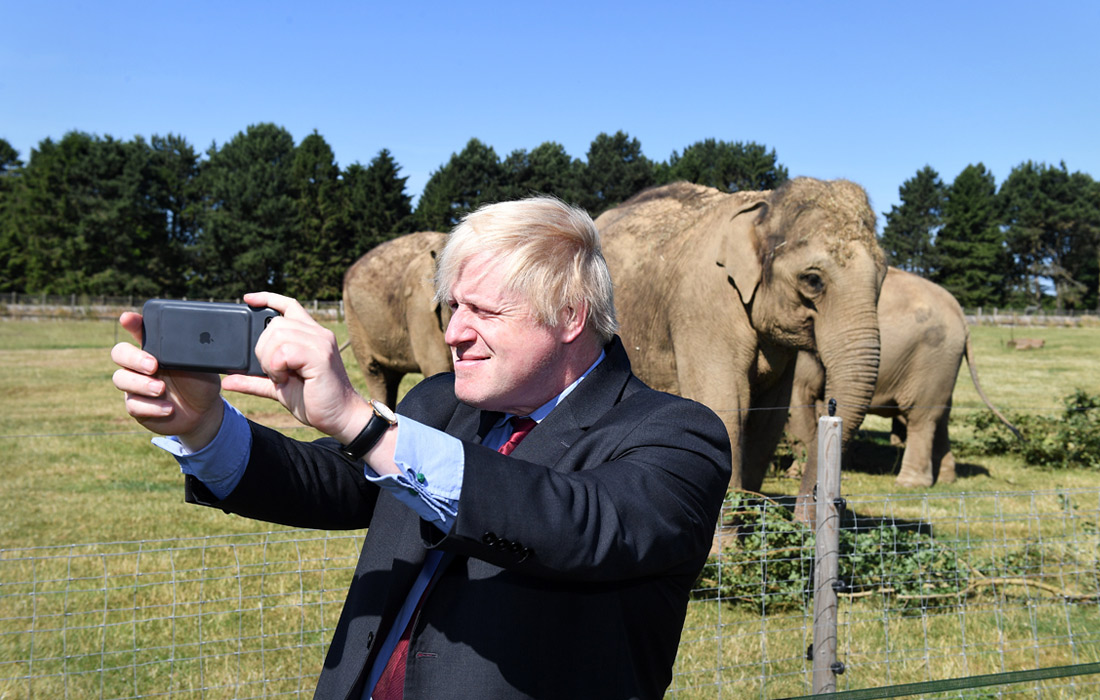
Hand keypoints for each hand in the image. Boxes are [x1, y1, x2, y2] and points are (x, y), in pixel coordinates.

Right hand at [111, 311, 223, 448]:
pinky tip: (169, 408)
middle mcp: (139, 364)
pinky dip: (151, 407)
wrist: (203, 413)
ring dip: (141, 384)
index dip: (131, 323)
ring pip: (120, 379)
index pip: (139, 330)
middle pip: (119, 353)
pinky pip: (133, 405)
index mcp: (155, 348)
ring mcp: (135, 385)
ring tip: (161, 389)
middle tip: (153, 366)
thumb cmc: (200, 383)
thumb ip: (192, 353)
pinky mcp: (136, 406)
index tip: (128, 318)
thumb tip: (195, 340)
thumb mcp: (201, 366)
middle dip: (133, 358)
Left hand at [222, 292, 371, 442]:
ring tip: (282, 377)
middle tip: (274, 372)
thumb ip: (254, 381)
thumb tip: (227, 381)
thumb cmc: (314, 401)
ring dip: (270, 359)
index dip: (268, 298)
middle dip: (263, 348)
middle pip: (275, 322)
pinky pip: (285, 351)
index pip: (289, 304)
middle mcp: (318, 334)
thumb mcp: (278, 389)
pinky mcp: (321, 356)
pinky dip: (277, 367)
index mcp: (311, 336)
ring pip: (277, 333)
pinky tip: (286, 379)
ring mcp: (321, 343)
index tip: (247, 299)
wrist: (340, 418)